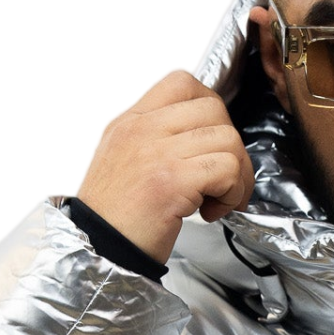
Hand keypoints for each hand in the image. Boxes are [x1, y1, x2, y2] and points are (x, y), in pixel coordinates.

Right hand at [76, 71, 256, 265]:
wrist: (97, 252)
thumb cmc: (113, 217)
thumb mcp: (122, 160)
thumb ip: (155, 139)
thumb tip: (201, 135)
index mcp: (131, 121)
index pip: (183, 83)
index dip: (211, 108)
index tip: (211, 142)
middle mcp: (142, 130)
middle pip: (214, 109)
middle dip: (231, 146)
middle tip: (222, 178)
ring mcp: (156, 153)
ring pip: (228, 139)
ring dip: (236, 175)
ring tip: (217, 199)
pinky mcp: (172, 182)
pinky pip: (227, 169)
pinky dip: (232, 193)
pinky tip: (210, 211)